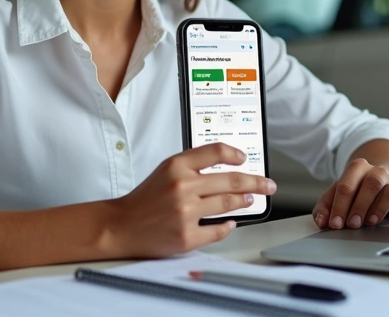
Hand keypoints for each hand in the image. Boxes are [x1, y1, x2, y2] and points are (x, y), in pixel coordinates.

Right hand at [101, 143, 276, 257]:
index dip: (235, 154)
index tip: (245, 159)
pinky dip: (228, 226)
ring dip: (243, 201)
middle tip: (267, 184)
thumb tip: (227, 167)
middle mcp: (181, 187)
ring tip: (250, 200)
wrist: (121, 226)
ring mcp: (185, 213)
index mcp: (176, 167)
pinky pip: (217, 231)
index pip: (215, 151)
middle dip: (255, 182)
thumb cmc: (145, 199)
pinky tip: (231, 223)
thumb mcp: (166, 171)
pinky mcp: (186, 237)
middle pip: (230, 181)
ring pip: (227, 204)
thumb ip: (193, 165)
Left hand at [312, 158, 388, 229]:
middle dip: (359, 207)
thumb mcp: (337, 194)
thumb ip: (325, 207)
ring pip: (388, 192)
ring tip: (370, 223)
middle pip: (369, 186)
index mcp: (356, 168)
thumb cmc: (355, 190)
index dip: (339, 206)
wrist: (380, 180)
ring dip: (379, 209)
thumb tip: (321, 221)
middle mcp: (375, 171)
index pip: (346, 186)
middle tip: (352, 224)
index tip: (335, 224)